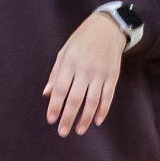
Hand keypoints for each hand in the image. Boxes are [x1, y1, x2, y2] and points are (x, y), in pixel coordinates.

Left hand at [44, 12, 126, 136]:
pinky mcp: (113, 76)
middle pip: (75, 99)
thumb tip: (46, 94)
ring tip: (79, 131)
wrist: (108, 28)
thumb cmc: (82, 40)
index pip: (60, 89)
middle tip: (63, 132)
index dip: (55, 106)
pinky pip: (108, 97)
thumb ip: (55, 73)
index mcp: (70, 63)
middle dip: (68, 117)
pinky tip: (97, 121)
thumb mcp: (64, 52)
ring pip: (92, 101)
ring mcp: (100, 74)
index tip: (51, 120)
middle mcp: (85, 70)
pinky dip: (103, 110)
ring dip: (85, 118)